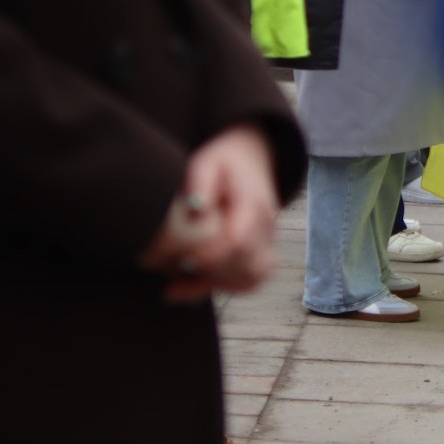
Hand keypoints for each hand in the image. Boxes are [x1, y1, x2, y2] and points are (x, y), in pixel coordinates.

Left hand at [139, 126, 279, 301]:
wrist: (252, 156)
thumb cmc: (223, 160)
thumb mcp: (206, 161)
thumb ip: (199, 182)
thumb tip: (195, 211)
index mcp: (253, 203)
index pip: (239, 240)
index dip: (211, 256)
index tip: (182, 261)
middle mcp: (267, 224)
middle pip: (248, 265)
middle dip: (210, 277)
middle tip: (174, 279)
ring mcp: (269, 238)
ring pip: (255, 276)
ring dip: (220, 285)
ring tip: (182, 287)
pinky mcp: (264, 249)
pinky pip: (255, 278)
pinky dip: (230, 287)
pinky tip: (199, 284)